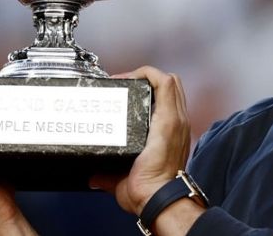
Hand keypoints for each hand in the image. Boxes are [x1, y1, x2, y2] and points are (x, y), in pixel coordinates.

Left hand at [90, 66, 191, 214]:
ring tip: (126, 80)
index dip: (151, 92)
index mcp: (171, 136)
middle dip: (149, 80)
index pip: (168, 102)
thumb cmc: (149, 194)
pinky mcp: (169, 118)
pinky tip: (130, 78)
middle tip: (126, 86)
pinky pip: (165, 83)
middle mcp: (178, 124)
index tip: (128, 95)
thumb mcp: (126, 180)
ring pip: (171, 81)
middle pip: (172, 86)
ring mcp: (176, 120)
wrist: (158, 198)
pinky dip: (148, 74)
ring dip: (148, 75)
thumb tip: (94, 177)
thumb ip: (109, 176)